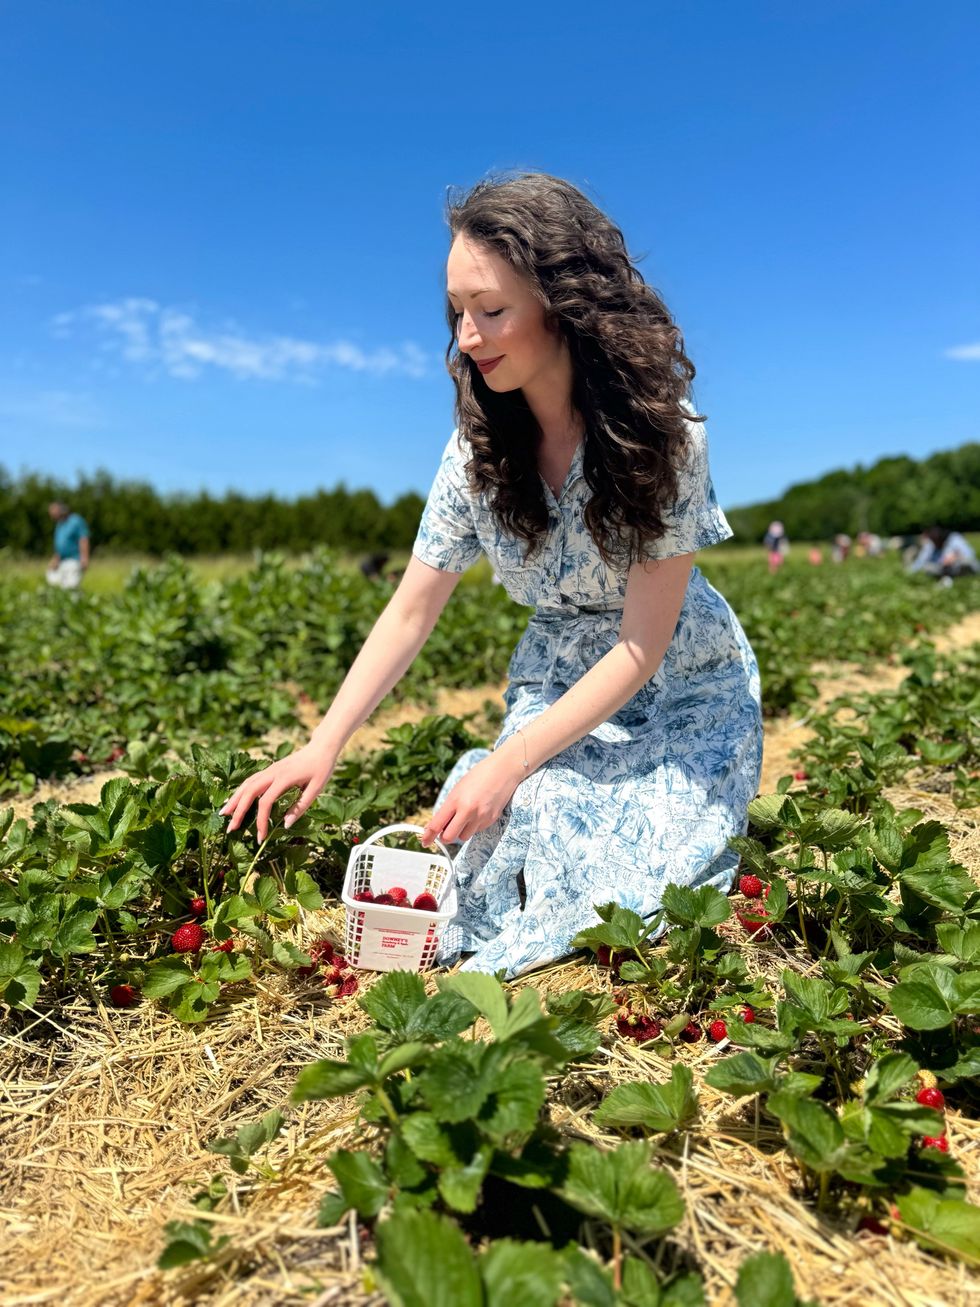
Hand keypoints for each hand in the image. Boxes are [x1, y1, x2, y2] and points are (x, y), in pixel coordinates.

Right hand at [220, 743, 334, 841]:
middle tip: (230, 828)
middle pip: (249, 792)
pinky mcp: (269, 769)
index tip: (261, 837)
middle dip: (238, 811)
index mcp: (284, 778)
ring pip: (246, 784)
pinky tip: (235, 800)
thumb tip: (285, 826)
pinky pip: (251, 780)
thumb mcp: (316, 789)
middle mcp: (272, 772)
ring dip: (234, 799)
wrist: (321, 748)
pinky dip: (241, 791)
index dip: (260, 821)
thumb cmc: (321, 768)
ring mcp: (269, 769)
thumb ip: (300, 807)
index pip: (265, 802)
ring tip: (223, 814)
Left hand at [420, 748, 523, 846]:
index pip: (437, 824)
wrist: (503, 771)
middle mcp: (468, 811)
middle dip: (445, 836)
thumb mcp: (457, 790)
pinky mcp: (491, 820)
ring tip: (465, 816)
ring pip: (463, 837)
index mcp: (456, 800)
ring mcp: (481, 817)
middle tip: (445, 829)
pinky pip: (476, 831)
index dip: (428, 836)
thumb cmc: (478, 777)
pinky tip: (477, 813)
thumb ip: (447, 809)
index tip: (424, 841)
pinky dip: (473, 826)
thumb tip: (435, 826)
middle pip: (449, 837)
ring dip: (460, 831)